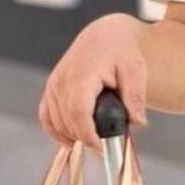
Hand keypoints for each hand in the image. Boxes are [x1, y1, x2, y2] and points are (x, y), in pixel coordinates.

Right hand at [38, 14, 149, 153]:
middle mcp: (62, 80)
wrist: (105, 35)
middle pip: (68, 121)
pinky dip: (55, 131)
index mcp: (82, 75)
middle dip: (86, 138)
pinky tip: (69, 142)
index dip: (88, 135)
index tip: (101, 149)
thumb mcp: (135, 70)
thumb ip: (135, 97)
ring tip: (95, 140)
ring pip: (56, 122)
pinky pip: (46, 116)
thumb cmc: (122, 51)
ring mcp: (53, 85)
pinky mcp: (51, 88)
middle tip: (106, 147)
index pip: (78, 113)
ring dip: (73, 135)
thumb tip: (139, 122)